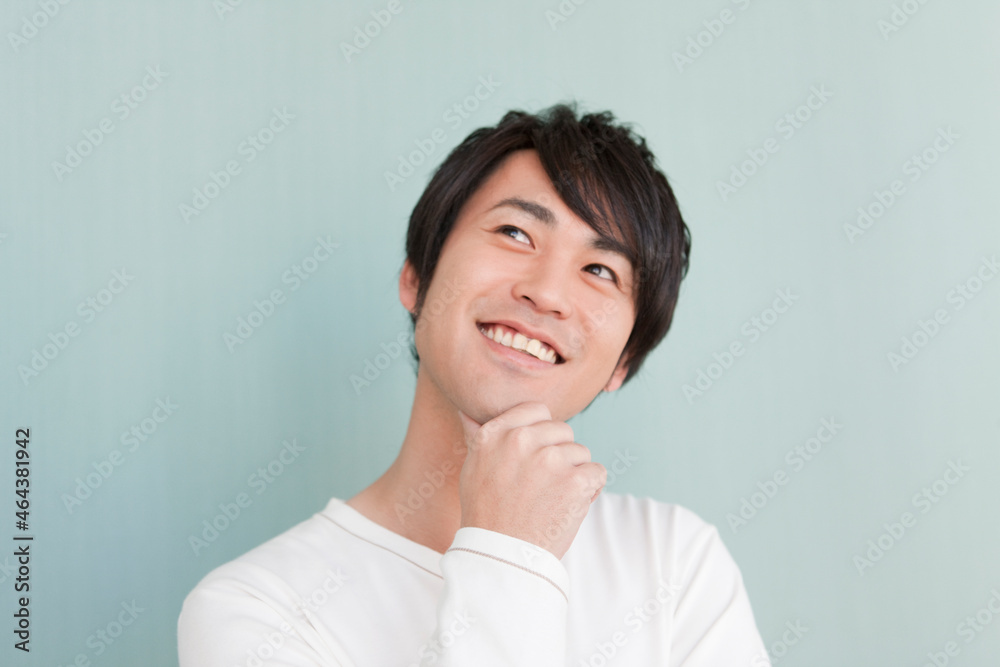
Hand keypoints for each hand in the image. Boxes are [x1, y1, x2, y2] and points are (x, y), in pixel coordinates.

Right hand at [457, 402, 605, 559]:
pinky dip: (590, 490)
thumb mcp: (472, 469)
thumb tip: (468, 412)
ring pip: (581, 452)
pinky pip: (597, 472)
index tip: (536, 455)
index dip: (542, 432)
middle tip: (543, 485)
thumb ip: (477, 436)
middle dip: (559, 454)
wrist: (503, 557)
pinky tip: (569, 506)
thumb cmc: (487, 515)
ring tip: (552, 500)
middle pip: (562, 431)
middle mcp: (521, 440)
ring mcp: (550, 459)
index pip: (536, 410)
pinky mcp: (575, 480)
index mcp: (495, 433)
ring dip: (574, 474)